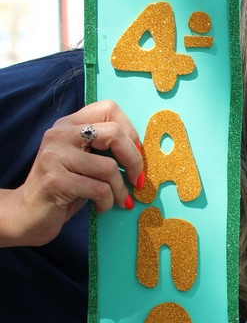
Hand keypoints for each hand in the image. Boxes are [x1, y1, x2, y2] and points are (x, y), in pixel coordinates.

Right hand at [0, 100, 143, 246]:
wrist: (28, 214)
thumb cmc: (66, 188)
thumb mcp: (86, 161)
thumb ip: (106, 148)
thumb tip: (142, 151)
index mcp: (70, 124)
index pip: (110, 108)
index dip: (131, 132)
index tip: (135, 155)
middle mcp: (59, 134)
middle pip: (115, 133)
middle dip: (134, 161)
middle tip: (138, 181)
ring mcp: (54, 156)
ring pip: (109, 167)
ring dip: (120, 190)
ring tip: (117, 200)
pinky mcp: (55, 180)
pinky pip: (99, 189)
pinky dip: (107, 201)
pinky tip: (101, 207)